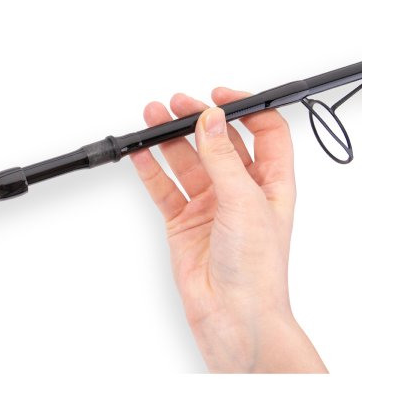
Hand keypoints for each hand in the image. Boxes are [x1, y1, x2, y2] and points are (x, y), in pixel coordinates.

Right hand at [131, 89, 325, 372]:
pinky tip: (141, 154)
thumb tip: (211, 120)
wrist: (234, 315)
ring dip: (170, 141)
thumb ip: (223, 159)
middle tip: (176, 106)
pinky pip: (165, 189)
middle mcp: (241, 191)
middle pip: (219, 143)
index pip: (265, 133)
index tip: (218, 97)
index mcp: (272, 183)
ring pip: (188, 162)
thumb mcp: (244, 203)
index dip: (245, 109)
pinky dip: (151, 170)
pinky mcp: (183, 223)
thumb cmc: (257, 270)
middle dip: (197, 121)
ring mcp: (210, 206)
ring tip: (152, 121)